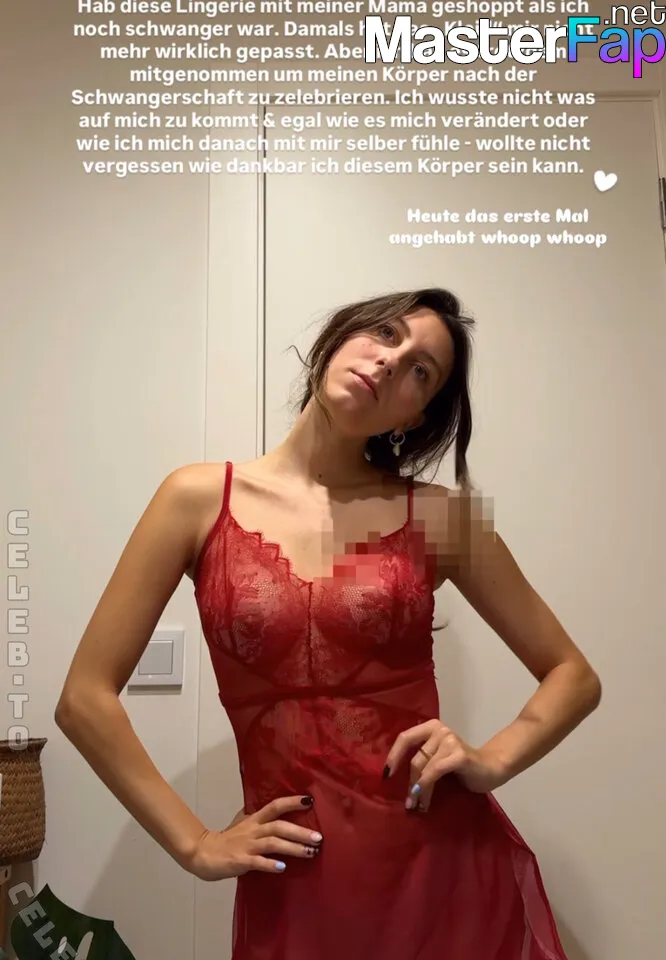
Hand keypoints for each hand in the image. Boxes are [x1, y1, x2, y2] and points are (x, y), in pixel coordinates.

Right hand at [186, 795, 322, 880]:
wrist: (203, 854)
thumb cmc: (226, 840)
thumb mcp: (242, 823)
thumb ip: (257, 818)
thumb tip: (274, 810)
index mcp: (254, 820)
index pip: (275, 806)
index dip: (292, 802)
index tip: (310, 801)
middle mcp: (252, 830)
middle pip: (279, 826)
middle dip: (300, 831)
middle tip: (319, 837)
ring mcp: (247, 845)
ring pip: (273, 843)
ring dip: (293, 847)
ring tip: (310, 852)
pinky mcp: (240, 861)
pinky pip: (257, 862)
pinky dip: (270, 864)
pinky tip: (282, 867)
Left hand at [384, 719, 506, 810]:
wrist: (492, 768)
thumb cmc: (461, 767)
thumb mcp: (437, 758)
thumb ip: (422, 759)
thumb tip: (395, 776)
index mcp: (431, 727)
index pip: (405, 738)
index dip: (394, 756)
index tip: (386, 775)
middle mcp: (440, 730)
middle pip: (415, 758)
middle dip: (409, 782)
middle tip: (408, 803)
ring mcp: (451, 741)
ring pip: (424, 768)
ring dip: (418, 790)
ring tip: (417, 806)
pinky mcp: (459, 755)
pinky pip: (435, 772)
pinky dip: (426, 787)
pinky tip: (424, 801)